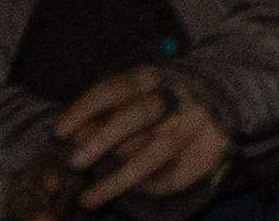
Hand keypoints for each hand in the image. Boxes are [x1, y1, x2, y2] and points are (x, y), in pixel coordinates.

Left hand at [43, 69, 230, 208]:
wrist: (219, 107)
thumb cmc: (159, 104)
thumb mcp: (130, 98)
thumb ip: (103, 113)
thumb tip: (70, 135)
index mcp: (150, 79)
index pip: (115, 88)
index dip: (86, 109)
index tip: (59, 131)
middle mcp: (174, 98)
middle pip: (137, 115)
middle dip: (103, 139)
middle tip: (75, 163)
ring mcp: (193, 124)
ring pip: (154, 150)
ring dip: (117, 178)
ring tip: (88, 200)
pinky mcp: (207, 151)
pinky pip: (171, 175)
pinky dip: (146, 188)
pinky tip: (126, 195)